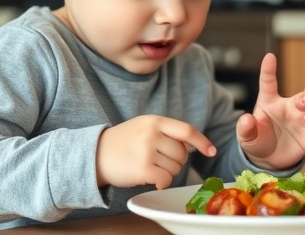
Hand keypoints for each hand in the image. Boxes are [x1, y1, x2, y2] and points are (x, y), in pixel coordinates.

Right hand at [95, 115, 215, 188]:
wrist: (94, 155)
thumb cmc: (122, 143)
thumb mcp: (143, 127)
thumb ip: (165, 131)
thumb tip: (191, 144)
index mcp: (155, 121)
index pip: (186, 130)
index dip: (202, 141)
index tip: (211, 151)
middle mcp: (152, 133)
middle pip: (182, 154)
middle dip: (176, 162)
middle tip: (159, 162)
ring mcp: (147, 150)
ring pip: (175, 168)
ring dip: (167, 173)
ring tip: (150, 167)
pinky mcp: (142, 168)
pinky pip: (166, 180)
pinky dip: (162, 183)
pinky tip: (151, 179)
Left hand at [237, 53, 304, 169]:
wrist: (267, 161)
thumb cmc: (257, 142)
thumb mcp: (247, 137)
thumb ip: (245, 129)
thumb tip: (246, 119)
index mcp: (272, 103)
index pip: (270, 82)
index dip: (269, 69)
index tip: (269, 57)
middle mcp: (292, 108)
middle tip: (303, 103)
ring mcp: (304, 121)